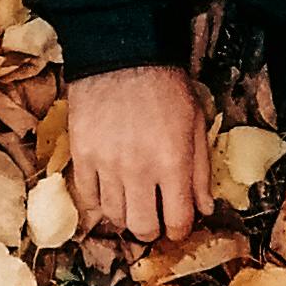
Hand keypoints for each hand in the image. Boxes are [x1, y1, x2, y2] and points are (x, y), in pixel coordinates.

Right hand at [55, 61, 209, 241]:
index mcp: (173, 163)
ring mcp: (106, 164)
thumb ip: (201, 171)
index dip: (180, 230)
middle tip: (154, 219)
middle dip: (152, 230)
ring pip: (114, 217)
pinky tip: (109, 192)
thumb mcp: (196, 125)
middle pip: (142, 228)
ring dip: (126, 216)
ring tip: (132, 203)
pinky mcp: (80, 155)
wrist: (123, 55)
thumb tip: (205, 209)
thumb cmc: (167, 88)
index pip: (177, 221)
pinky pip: (87, 197)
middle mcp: (139, 170)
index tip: (178, 225)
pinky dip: (99, 202)